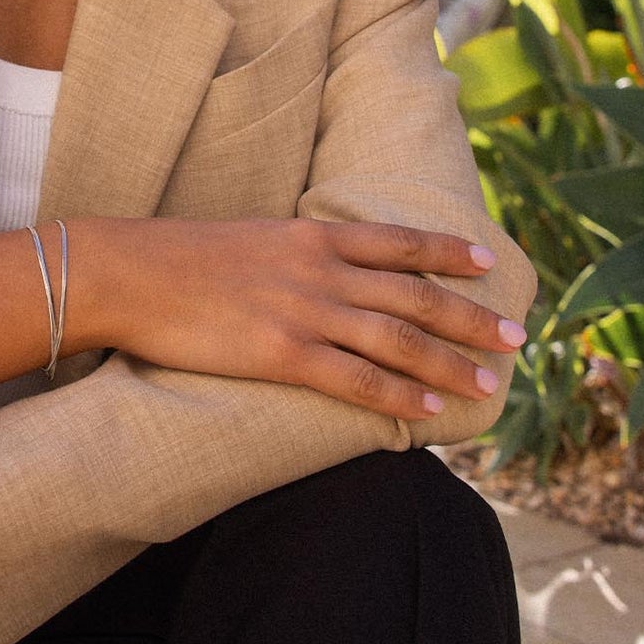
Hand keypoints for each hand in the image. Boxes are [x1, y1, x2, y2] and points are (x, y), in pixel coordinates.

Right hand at [98, 216, 525, 420]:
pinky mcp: (281, 353)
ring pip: (398, 340)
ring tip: (490, 383)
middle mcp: (318, 268)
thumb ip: (291, 254)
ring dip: (451, 363)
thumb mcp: (247, 238)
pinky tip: (430, 408)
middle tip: (516, 337)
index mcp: (309, 234)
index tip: (487, 266)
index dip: (447, 253)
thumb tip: (318, 269)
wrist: (127, 273)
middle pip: (414, 295)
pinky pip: (357, 378)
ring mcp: (302, 310)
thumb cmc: (175, 259)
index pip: (397, 242)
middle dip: (470, 317)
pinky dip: (401, 394)